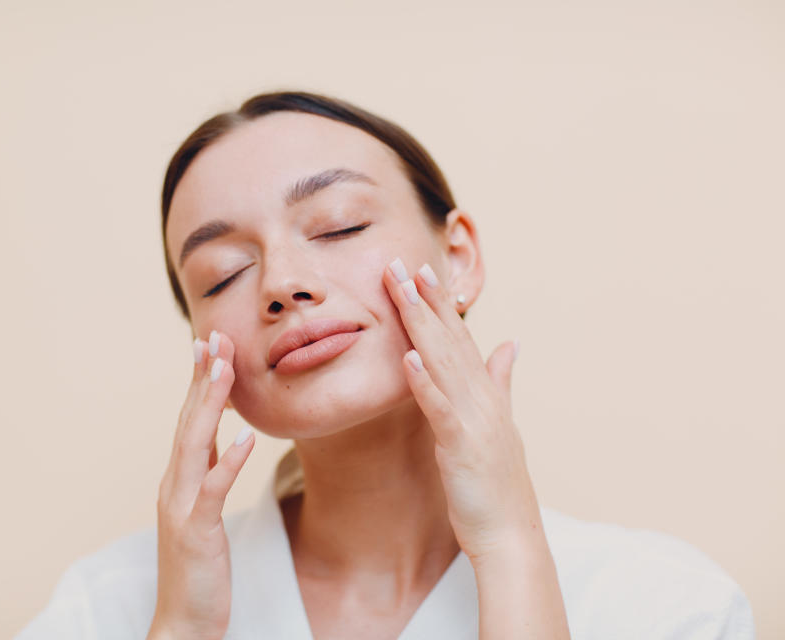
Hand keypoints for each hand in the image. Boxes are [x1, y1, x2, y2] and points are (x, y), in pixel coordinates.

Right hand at [150, 331, 254, 639]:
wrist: (183, 623)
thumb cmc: (197, 569)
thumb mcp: (202, 512)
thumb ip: (207, 473)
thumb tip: (222, 438)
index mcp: (178, 480)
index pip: (189, 420)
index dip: (199, 381)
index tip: (209, 344)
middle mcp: (174, 485)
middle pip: (188, 421)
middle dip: (202, 378)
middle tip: (214, 336)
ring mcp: (181, 507)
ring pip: (194, 444)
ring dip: (210, 404)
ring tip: (226, 368)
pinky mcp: (196, 532)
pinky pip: (213, 490)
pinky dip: (228, 460)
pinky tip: (247, 437)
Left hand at [383, 258, 542, 561]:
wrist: (510, 535)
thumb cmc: (497, 483)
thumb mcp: (500, 424)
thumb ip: (502, 380)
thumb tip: (510, 343)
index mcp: (486, 392)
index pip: (460, 338)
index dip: (441, 303)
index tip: (422, 270)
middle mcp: (482, 398)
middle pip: (449, 339)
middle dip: (426, 300)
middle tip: (402, 263)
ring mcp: (474, 419)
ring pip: (444, 362)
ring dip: (422, 325)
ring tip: (404, 290)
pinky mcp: (462, 445)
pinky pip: (439, 408)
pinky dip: (424, 381)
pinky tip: (407, 357)